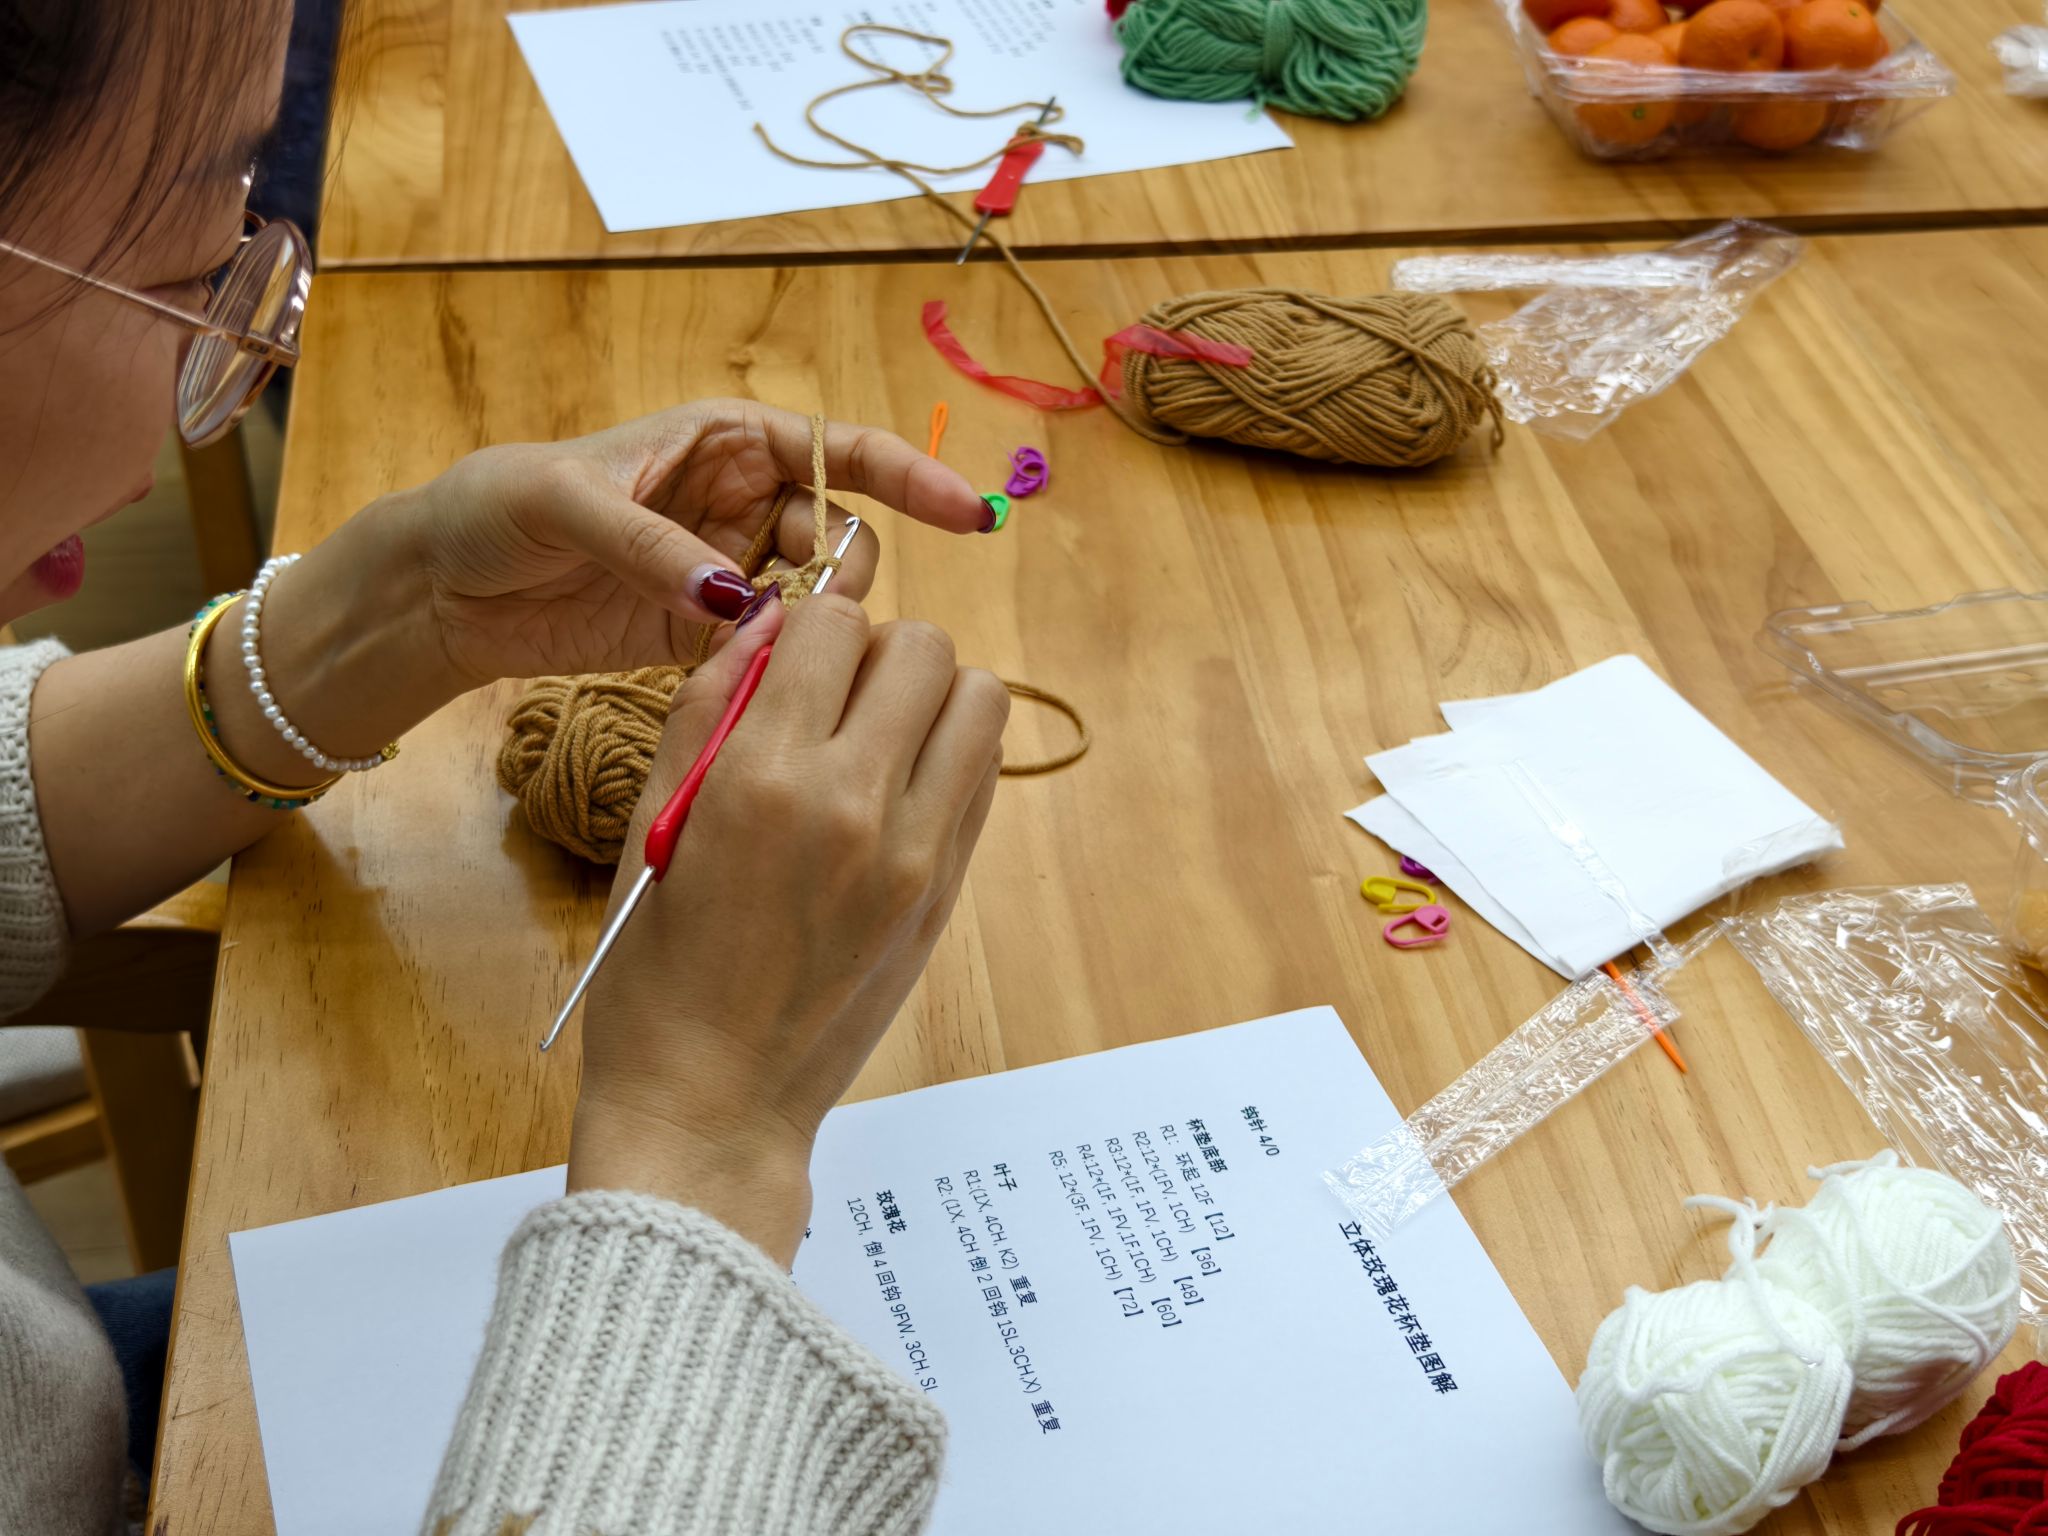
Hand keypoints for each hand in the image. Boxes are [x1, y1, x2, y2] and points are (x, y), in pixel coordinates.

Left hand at [367, 398, 987, 689]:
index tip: (969, 515)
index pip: (842, 450)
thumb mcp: (566, 503)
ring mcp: (727, 569)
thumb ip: (655, 545)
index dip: (911, 477)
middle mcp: (740, 499)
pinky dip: (776, 665)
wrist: (444, 588)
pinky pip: (772, 647)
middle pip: (841, 533)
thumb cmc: (497, 508)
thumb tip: (734, 596)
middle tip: (815, 610)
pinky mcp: (705, 633)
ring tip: (767, 646)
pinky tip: (755, 679)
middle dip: (846, 570)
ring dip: (812, 625)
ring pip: (815, 597)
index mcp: (724, 439)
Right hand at [565, 595, 1008, 1266]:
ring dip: (930, 698)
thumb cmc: (654, 975)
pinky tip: (892, 793)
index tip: (788, 660)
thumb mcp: (651, 826)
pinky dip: (950, 756)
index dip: (808, 625)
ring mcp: (916, 853)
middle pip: (923, 645)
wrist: (714, 1104)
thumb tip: (764, 620)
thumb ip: (707, 706)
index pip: (832, 622)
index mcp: (763, 779)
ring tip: (872, 742)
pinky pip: (984, 774)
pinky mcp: (947, 893)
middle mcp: (855, 804)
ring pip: (979, 699)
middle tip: (831, 701)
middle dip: (876, 652)